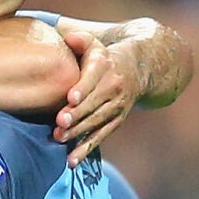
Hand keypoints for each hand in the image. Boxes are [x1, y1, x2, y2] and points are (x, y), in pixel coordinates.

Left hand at [56, 31, 134, 163]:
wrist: (139, 68)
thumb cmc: (104, 55)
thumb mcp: (96, 42)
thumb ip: (81, 39)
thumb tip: (69, 37)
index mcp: (106, 67)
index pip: (93, 78)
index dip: (83, 88)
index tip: (71, 98)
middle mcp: (113, 88)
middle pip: (93, 104)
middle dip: (77, 115)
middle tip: (59, 123)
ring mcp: (115, 107)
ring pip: (96, 122)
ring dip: (78, 132)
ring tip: (59, 139)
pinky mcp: (114, 121)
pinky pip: (100, 137)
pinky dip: (86, 149)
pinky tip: (71, 161)